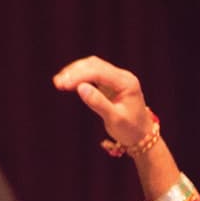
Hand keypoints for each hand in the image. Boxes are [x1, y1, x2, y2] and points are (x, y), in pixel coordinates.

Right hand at [51, 54, 177, 200]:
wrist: (141, 135)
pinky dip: (79, 77)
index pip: (99, 72)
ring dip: (75, 72)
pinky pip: (92, 74)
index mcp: (127, 82)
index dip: (79, 76)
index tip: (63, 85)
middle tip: (57, 83)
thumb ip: (98, 103)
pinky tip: (68, 82)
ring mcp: (116, 78)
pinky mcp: (110, 83)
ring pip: (92, 66)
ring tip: (58, 82)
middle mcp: (122, 76)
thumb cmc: (130, 129)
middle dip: (74, 72)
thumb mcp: (114, 119)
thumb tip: (80, 88)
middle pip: (95, 65)